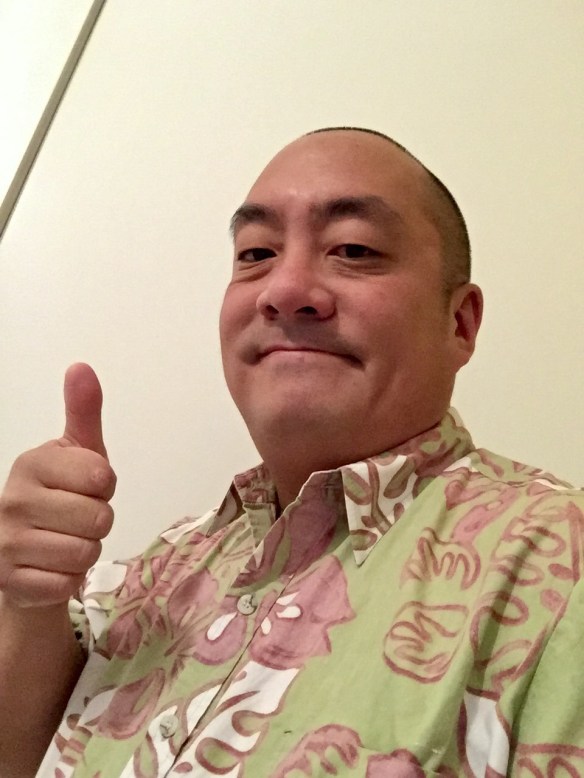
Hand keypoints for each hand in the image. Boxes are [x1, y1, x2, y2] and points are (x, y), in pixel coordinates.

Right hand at [0, 364, 116, 607]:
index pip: (101, 476)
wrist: (29, 551)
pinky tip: (53, 566)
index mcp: (31, 463)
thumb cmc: (62, 494)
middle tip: (78, 517)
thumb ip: (83, 412)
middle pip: (98, 518)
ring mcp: (6, 544)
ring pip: (85, 553)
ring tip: (67, 540)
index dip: (105, 485)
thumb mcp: (78, 452)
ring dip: (86, 552)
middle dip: (99, 521)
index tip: (89, 486)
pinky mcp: (11, 583)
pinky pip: (66, 584)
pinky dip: (69, 579)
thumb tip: (82, 367)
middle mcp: (12, 501)